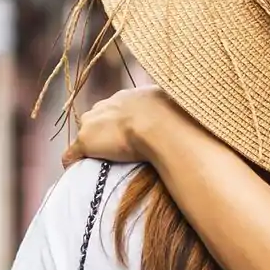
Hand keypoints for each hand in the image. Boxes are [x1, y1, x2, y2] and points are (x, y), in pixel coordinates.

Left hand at [66, 87, 188, 167]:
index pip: (117, 109)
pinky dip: (72, 162)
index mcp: (128, 98)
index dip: (121, 123)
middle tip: (114, 149)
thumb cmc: (175, 117)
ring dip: (89, 146)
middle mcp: (107, 105)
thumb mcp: (178, 107)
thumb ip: (178, 110)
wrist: (159, 124)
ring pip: (84, 135)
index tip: (128, 135)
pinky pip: (71, 154)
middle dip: (102, 131)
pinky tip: (75, 171)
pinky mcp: (86, 141)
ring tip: (96, 163)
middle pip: (97, 118)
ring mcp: (94, 123)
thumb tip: (198, 114)